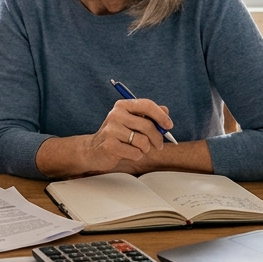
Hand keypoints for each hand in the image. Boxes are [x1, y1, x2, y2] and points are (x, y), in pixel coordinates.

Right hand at [48, 98, 173, 175]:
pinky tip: (127, 153)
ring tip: (138, 148)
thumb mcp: (131, 121)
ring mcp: (111, 130)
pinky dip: (136, 156)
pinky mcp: (110, 145)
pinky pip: (135, 153)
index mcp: (122, 106)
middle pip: (148, 126)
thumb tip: (166, 111)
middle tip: (158, 145)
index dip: (161, 116)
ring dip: (145, 149)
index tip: (169, 125)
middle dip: (157, 138)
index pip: (147, 105)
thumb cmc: (117, 135)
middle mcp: (116, 115)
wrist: (93, 150)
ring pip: (143, 141)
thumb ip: (148, 115)